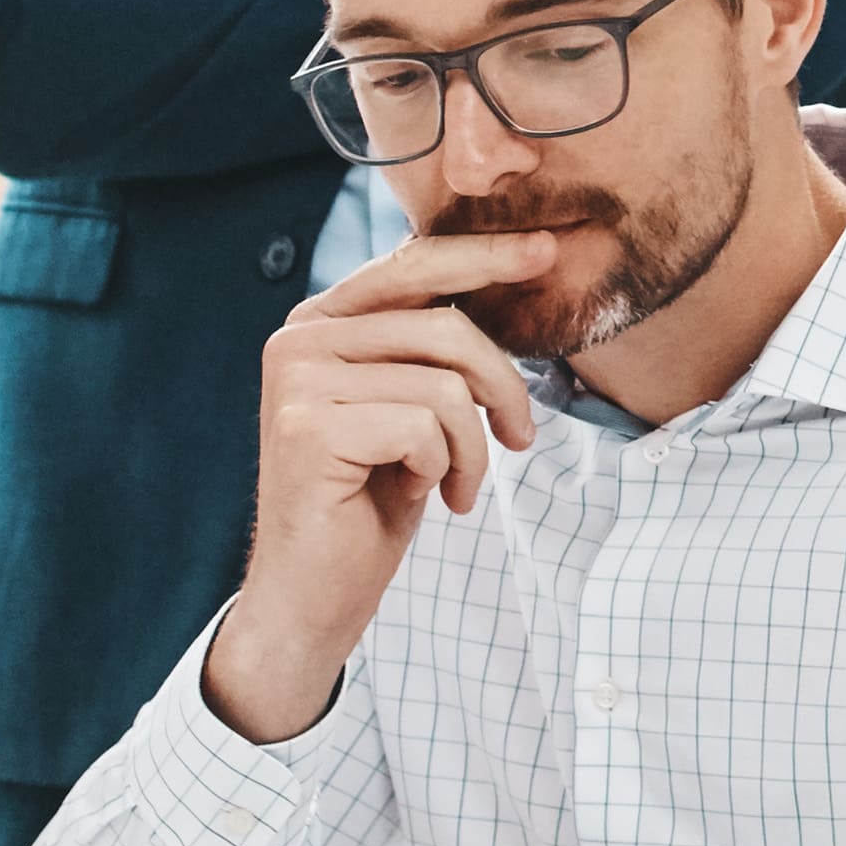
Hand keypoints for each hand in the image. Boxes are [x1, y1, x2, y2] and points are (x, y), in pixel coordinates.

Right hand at [204, 230, 569, 740]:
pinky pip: (426, 429)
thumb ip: (430, 347)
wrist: (314, 596)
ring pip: (445, 386)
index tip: (547, 249)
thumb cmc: (370, 501)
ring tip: (456, 485)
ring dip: (473, 448)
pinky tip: (422, 498)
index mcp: (320, 322)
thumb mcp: (409, 408)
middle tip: (521, 439)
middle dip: (502, 387)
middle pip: (446, 328)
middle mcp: (298, 339)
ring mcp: (298, 381)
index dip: (485, 257)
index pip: (413, 268)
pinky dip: (447, 471)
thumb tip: (508, 271)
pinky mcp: (309, 428)